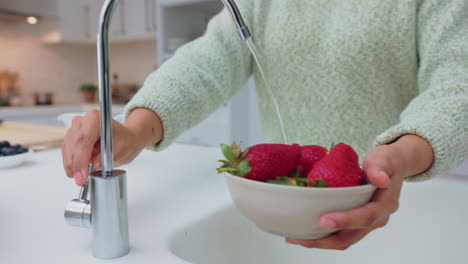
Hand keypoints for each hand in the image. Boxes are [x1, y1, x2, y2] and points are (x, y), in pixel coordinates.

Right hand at [61, 108, 162, 185]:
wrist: (125, 138)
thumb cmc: (125, 141)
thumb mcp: (120, 151)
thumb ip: (105, 158)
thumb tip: (92, 165)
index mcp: (96, 119)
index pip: (84, 140)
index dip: (81, 160)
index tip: (82, 177)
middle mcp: (83, 120)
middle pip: (73, 144)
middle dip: (75, 165)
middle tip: (81, 181)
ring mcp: (75, 127)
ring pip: (68, 148)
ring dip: (72, 165)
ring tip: (81, 177)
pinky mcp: (71, 136)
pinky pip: (67, 151)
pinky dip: (72, 162)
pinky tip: (78, 171)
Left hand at [285, 135, 432, 249]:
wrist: (392, 166)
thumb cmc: (387, 161)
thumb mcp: (384, 158)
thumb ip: (380, 167)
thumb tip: (381, 179)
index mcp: (385, 204)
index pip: (366, 217)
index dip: (345, 221)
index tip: (324, 220)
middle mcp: (377, 218)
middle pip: (351, 236)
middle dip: (325, 240)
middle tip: (301, 237)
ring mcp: (366, 223)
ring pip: (344, 239)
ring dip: (321, 241)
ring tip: (297, 237)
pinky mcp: (356, 222)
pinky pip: (340, 233)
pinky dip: (323, 235)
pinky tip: (305, 231)